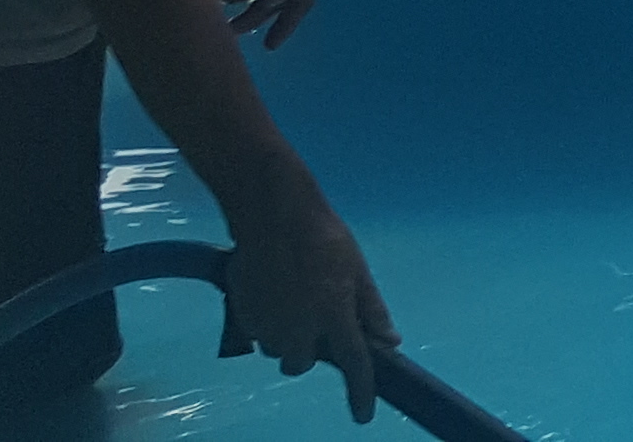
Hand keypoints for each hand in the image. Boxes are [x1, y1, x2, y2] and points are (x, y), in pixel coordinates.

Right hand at [218, 193, 398, 423]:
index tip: (363, 416)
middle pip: (303, 363)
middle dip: (309, 348)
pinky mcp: (241, 318)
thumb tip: (391, 342)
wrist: (273, 215)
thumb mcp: (358, 270)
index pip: (354, 364)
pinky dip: (263, 324)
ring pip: (278, 350)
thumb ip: (372, 310)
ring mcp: (266, 326)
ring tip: (291, 297)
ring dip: (286, 335)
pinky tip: (270, 294)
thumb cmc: (324, 239)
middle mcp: (299, 329)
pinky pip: (255, 335)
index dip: (360, 393)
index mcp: (335, 316)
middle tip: (313, 314)